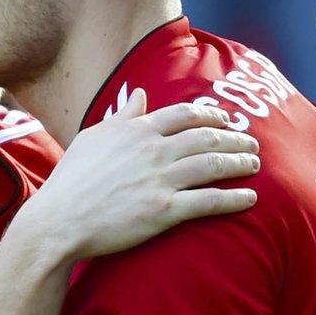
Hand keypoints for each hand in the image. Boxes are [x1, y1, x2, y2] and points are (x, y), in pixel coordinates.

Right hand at [21, 94, 259, 262]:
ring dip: (240, 163)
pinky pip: (209, 201)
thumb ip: (123, 115)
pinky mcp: (164, 211)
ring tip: (256, 165)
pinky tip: (250, 198)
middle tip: (253, 142)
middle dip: (235, 138)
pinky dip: (234, 199)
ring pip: (213, 166)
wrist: (59, 220)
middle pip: (207, 137)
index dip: (212, 114)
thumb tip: (142, 95)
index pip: (185, 114)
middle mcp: (153, 150)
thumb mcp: (94, 137)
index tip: (227, 119)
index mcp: (137, 130)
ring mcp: (160, 180)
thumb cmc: (72, 180)